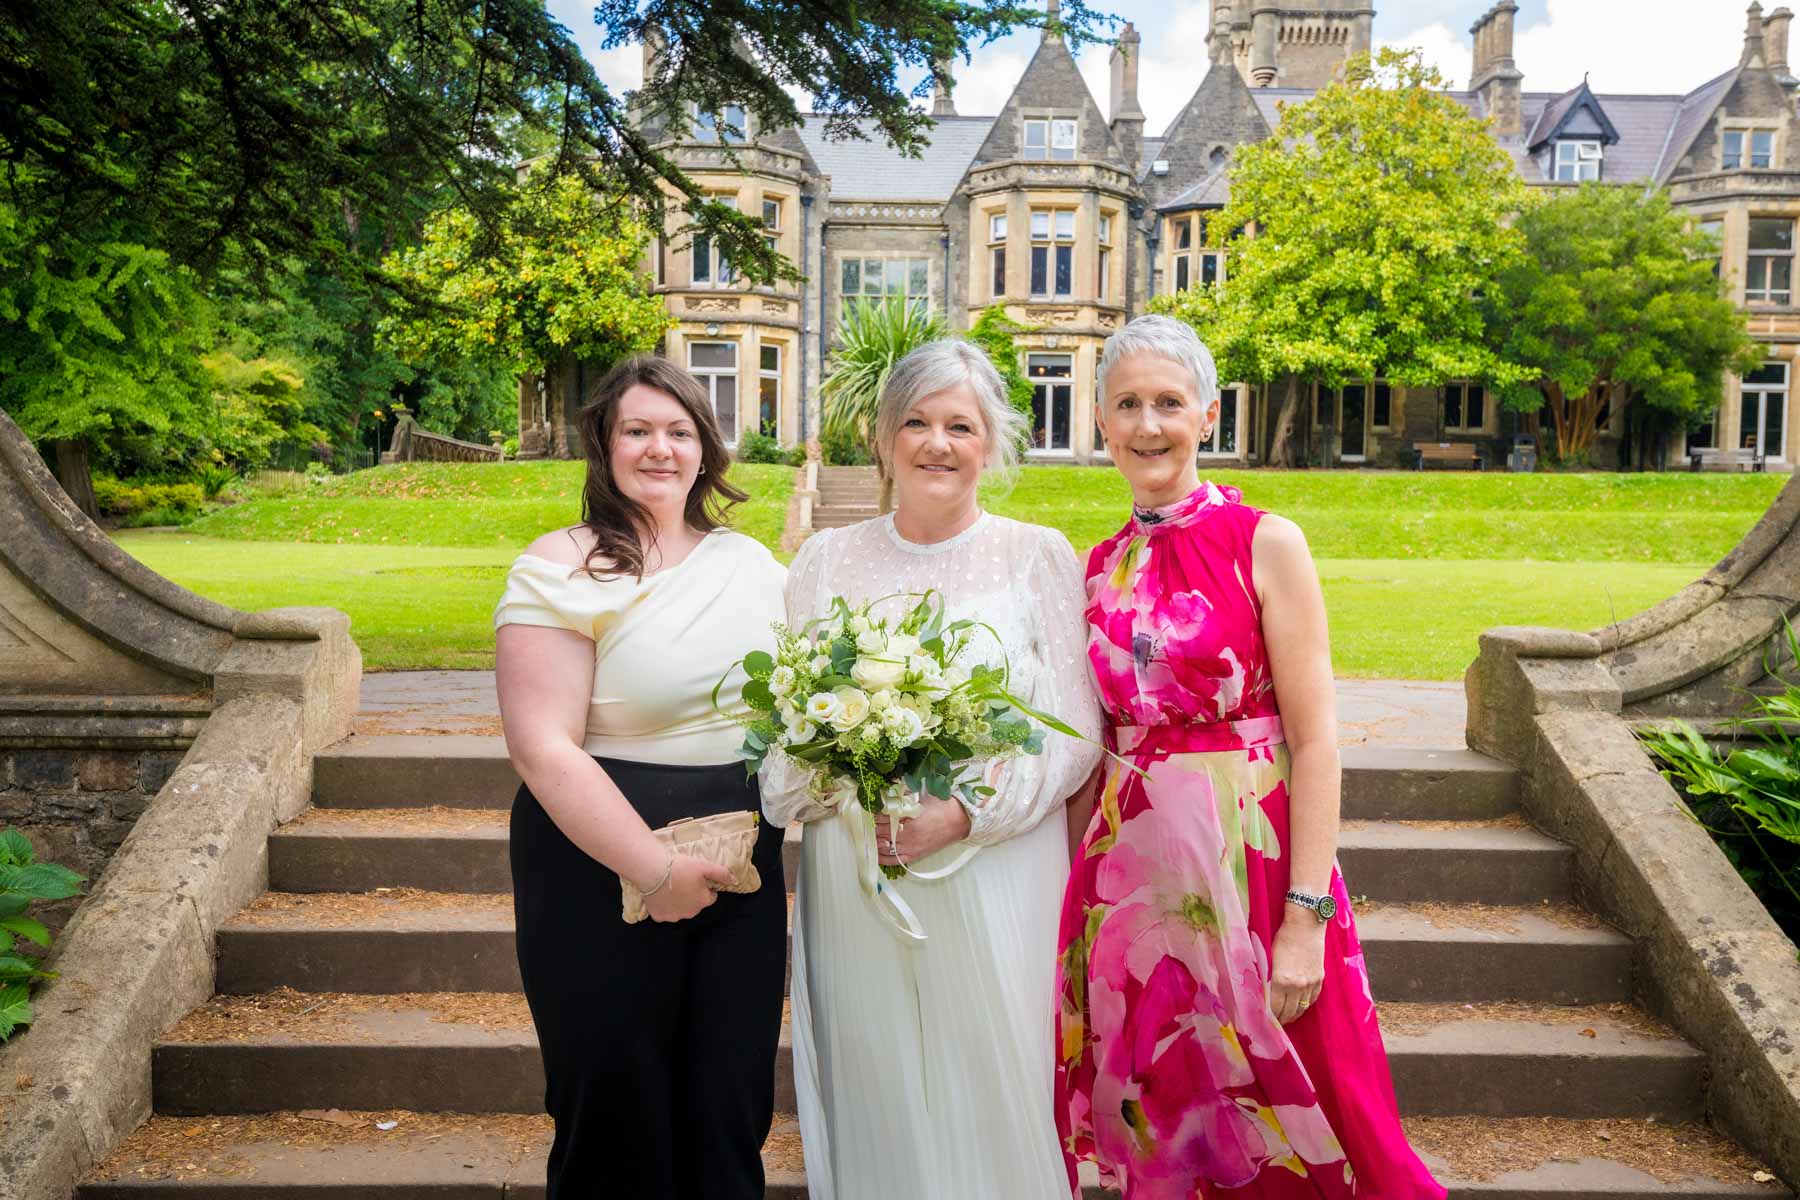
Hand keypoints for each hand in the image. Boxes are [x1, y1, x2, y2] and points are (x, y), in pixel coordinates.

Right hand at [645, 855, 732, 922]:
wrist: (653, 871)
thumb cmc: (680, 867)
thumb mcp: (704, 866)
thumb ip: (722, 874)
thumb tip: (735, 881)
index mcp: (703, 901)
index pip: (710, 897)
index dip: (705, 887)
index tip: (696, 878)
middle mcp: (690, 913)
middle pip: (696, 905)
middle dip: (692, 895)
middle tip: (683, 880)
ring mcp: (674, 917)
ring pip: (680, 910)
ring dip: (679, 902)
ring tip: (671, 886)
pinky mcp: (659, 917)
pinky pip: (665, 913)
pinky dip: (664, 906)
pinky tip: (661, 894)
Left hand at [874, 797, 971, 866]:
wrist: (960, 821)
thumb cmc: (943, 806)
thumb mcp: (923, 795)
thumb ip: (904, 794)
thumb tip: (888, 791)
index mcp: (909, 818)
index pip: (883, 817)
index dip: (873, 813)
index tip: (867, 809)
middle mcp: (907, 835)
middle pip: (880, 831)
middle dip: (871, 826)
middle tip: (864, 821)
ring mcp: (910, 847)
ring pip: (884, 846)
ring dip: (873, 840)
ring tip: (866, 834)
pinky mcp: (914, 855)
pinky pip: (893, 859)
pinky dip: (882, 858)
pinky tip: (874, 853)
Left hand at [1268, 907, 1326, 1022]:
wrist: (1305, 924)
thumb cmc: (1283, 937)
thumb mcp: (1269, 958)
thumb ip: (1267, 978)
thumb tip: (1262, 994)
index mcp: (1280, 980)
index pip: (1274, 1007)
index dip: (1269, 1016)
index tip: (1265, 1020)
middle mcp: (1297, 985)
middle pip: (1289, 1011)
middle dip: (1281, 1019)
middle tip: (1275, 1022)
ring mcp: (1310, 983)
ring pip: (1302, 1008)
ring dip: (1293, 1015)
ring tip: (1286, 1017)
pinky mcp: (1320, 979)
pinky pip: (1313, 999)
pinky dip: (1306, 1005)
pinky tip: (1300, 1007)